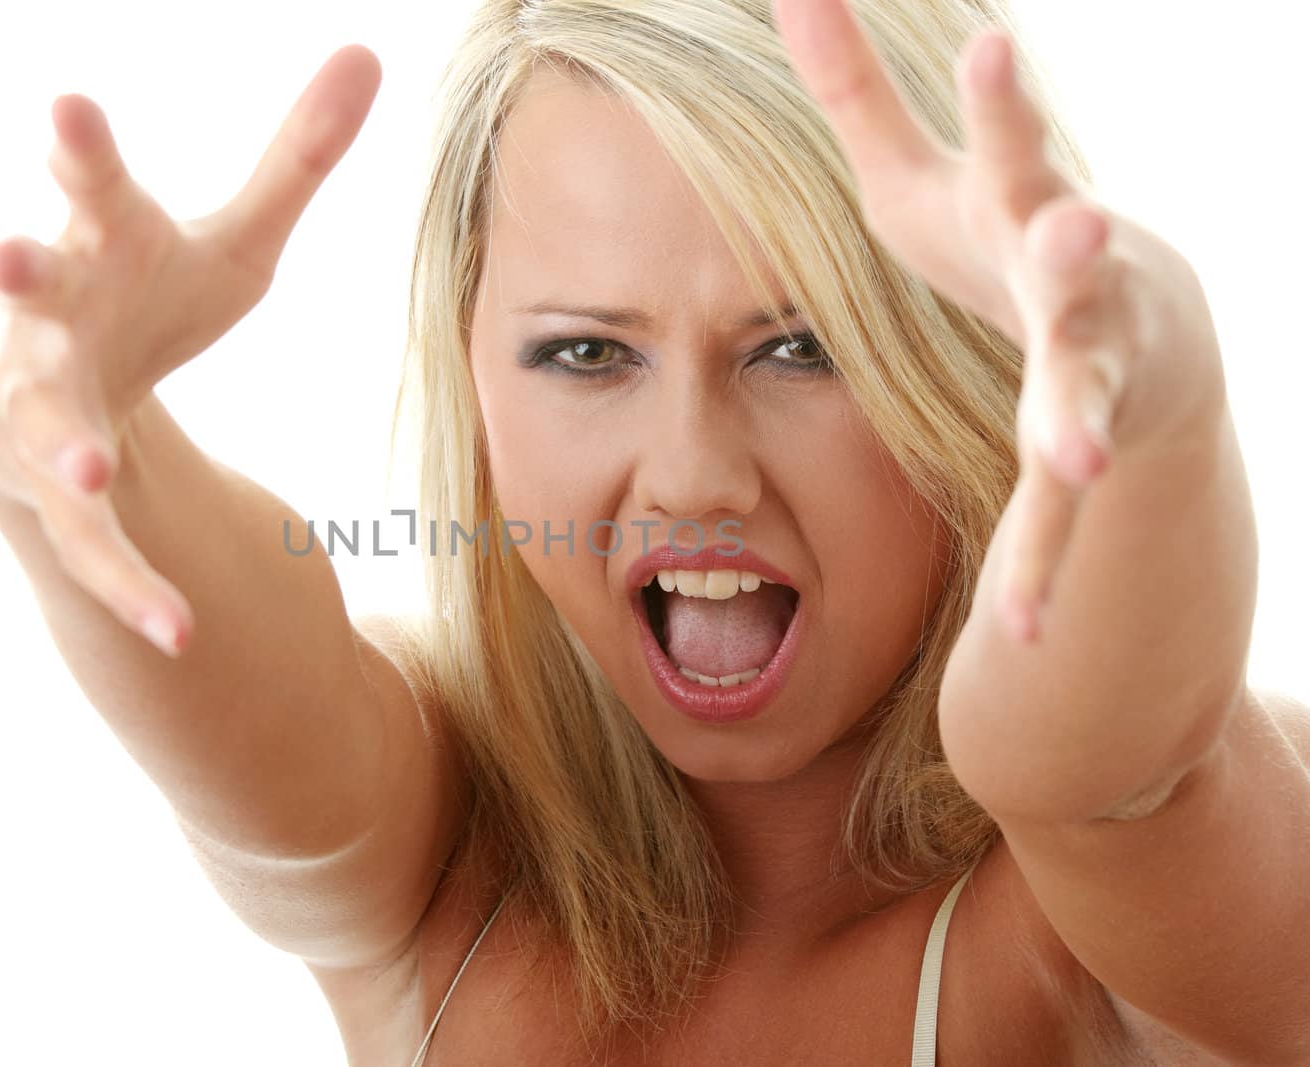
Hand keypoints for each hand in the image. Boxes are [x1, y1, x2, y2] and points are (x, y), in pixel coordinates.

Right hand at [0, 45, 380, 653]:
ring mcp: (40, 408)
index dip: (77, 151)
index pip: (86, 184)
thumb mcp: (233, 238)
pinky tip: (182, 633)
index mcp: (93, 240)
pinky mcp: (55, 494)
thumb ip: (297, 160)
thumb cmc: (142, 296)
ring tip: (96, 473)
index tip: (70, 110)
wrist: (53, 390)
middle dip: (16, 273)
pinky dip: (131, 587)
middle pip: (28, 293)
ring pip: (45, 430)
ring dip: (66, 449)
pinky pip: (91, 546)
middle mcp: (47, 318)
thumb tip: (369, 55)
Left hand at [769, 0, 1222, 641]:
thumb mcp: (921, 174)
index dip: (1002, 105)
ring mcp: (1088, 373)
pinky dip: (1043, 566)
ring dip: (1078, 421)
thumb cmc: (996, 245)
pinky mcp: (1085, 452)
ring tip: (1076, 461)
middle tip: (1077, 231)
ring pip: (1083, 397)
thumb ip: (855, 91)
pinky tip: (1025, 632)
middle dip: (1075, 252)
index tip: (989, 47)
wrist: (1127, 338)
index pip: (1009, 149)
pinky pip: (1059, 518)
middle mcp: (1071, 287)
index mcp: (1021, 212)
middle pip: (1075, 265)